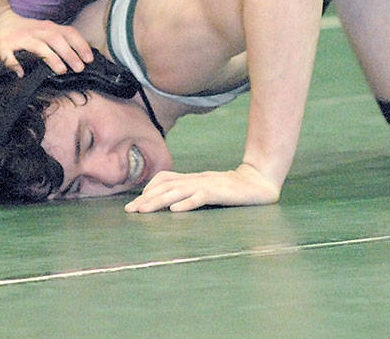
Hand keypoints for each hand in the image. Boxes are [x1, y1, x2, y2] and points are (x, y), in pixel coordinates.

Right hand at [0, 10, 92, 75]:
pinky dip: (14, 64)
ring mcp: (20, 39)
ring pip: (37, 46)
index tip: (89, 59)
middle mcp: (36, 31)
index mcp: (48, 27)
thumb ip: (60, 40)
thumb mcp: (44, 31)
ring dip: (50, 57)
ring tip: (61, 70)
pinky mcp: (3, 47)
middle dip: (69, 53)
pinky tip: (21, 73)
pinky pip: (9, 55)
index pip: (68, 33)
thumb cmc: (24, 31)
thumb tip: (80, 56)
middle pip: (55, 39)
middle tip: (79, 68)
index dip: (80, 45)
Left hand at [123, 163, 280, 212]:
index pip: (164, 179)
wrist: (259, 182)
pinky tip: (175, 210)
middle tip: (130, 211)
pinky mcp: (220, 193)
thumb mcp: (207, 188)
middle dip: (146, 199)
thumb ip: (191, 192)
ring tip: (144, 211)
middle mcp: (197, 179)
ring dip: (159, 201)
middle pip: (166, 186)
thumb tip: (169, 203)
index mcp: (193, 179)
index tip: (135, 206)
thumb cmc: (232, 188)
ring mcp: (208, 185)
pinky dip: (187, 203)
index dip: (147, 190)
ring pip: (178, 191)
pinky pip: (201, 196)